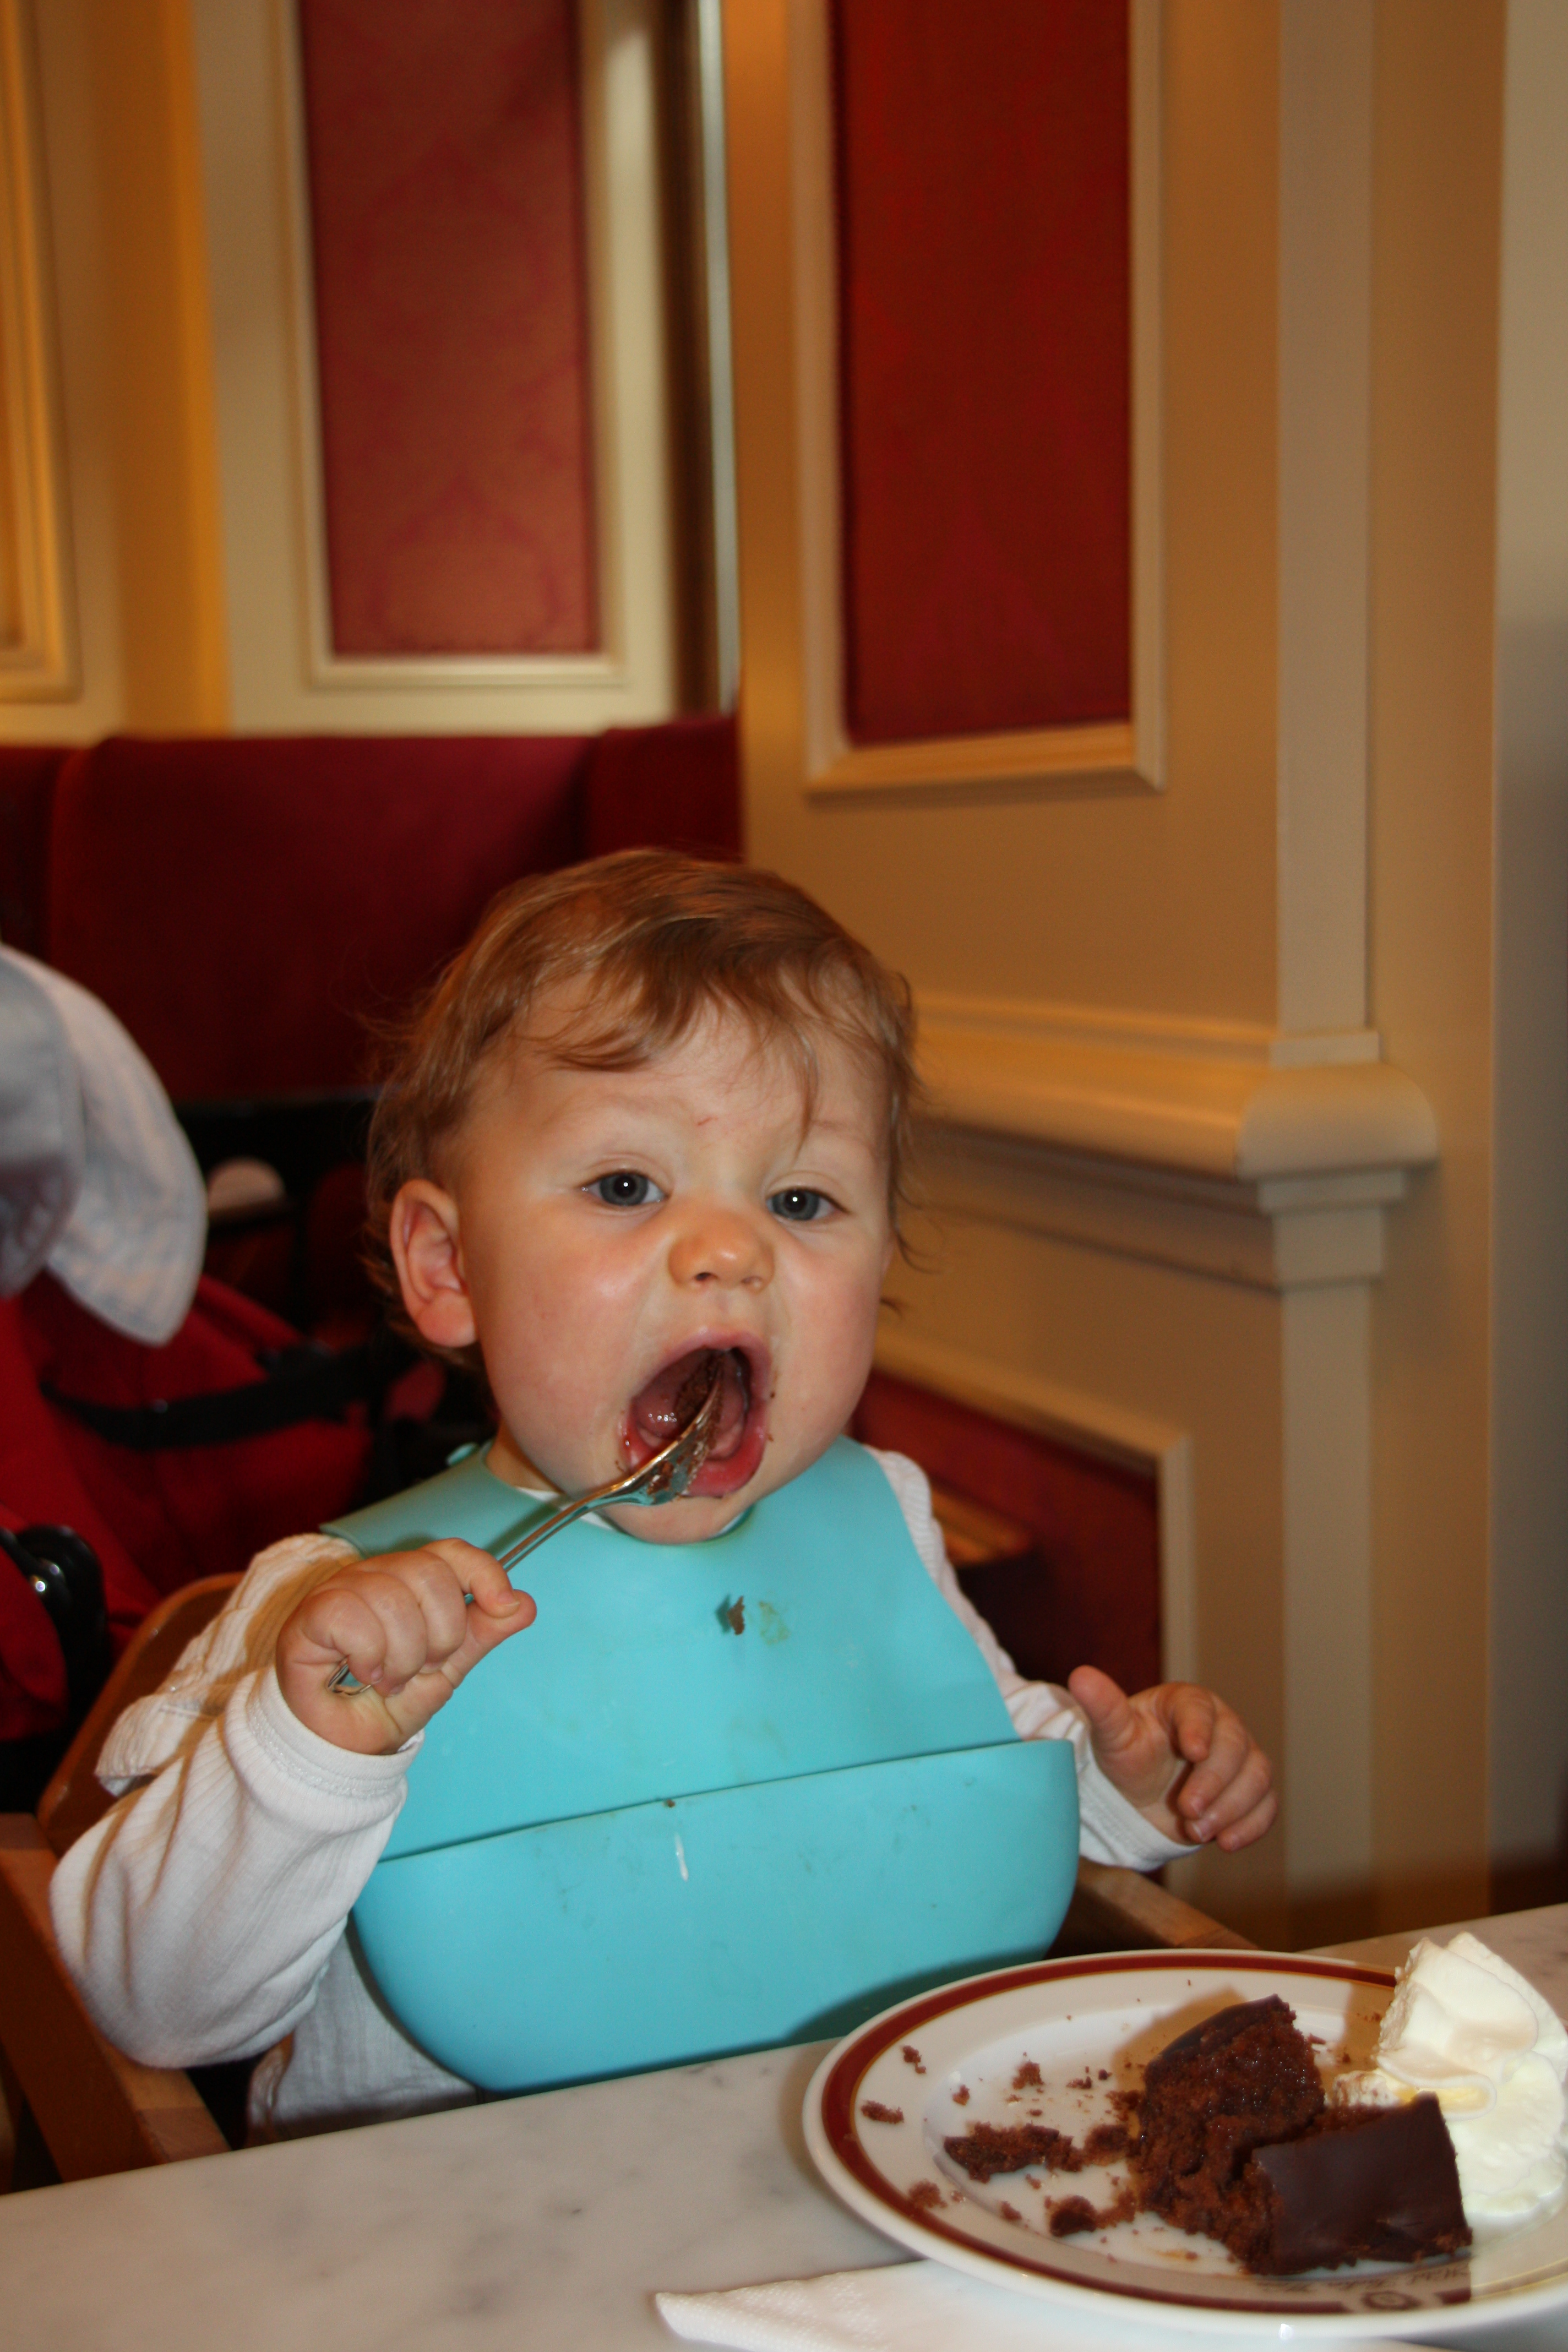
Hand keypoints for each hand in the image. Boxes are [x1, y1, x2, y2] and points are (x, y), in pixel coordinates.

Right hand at [277, 1541, 535, 1755]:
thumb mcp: (448, 1669)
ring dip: (403, 1657)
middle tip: (423, 1668)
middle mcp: (376, 1575)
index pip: (451, 1552)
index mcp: (410, 1581)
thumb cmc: (388, 1702)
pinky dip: (369, 1655)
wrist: (343, 1747)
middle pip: (429, 1575)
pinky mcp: (310, 1615)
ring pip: (392, 1600)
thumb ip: (481, 1633)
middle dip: (441, 1635)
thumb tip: (525, 1604)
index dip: (483, 1572)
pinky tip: (365, 1674)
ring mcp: (340, 1590)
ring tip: (391, 1680)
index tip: (503, 1605)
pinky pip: (352, 1617)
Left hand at [1067, 1665, 1275, 1851]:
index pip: (1201, 1709)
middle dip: (1213, 1782)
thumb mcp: (1112, 1735)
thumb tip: (1080, 1675)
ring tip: (1196, 1831)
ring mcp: (1241, 1759)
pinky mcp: (1249, 1793)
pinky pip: (1266, 1805)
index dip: (1200, 1729)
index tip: (1193, 1752)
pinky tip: (1227, 1842)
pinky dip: (1252, 1825)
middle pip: (1236, 1746)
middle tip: (1186, 1810)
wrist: (1137, 1798)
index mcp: (1188, 1703)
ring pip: (1257, 1775)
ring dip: (1232, 1807)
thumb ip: (1102, 1707)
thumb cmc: (1126, 1757)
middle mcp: (1222, 1726)